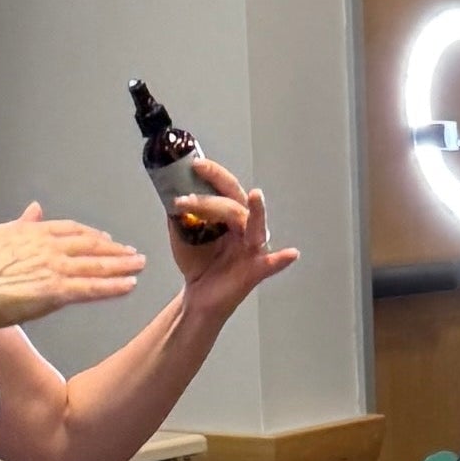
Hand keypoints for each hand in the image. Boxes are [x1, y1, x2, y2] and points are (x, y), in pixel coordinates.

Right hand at [0, 203, 146, 332]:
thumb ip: (16, 223)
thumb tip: (33, 208)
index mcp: (30, 232)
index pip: (70, 230)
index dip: (91, 235)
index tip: (106, 238)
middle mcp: (47, 246)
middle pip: (90, 245)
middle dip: (114, 249)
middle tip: (133, 253)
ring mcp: (54, 268)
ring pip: (97, 264)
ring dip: (122, 265)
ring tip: (140, 265)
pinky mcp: (56, 292)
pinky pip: (92, 288)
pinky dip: (114, 286)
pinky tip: (130, 286)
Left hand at [170, 158, 297, 312]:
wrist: (198, 297)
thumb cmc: (198, 264)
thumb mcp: (181, 234)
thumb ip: (178, 215)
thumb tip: (168, 189)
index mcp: (229, 216)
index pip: (224, 189)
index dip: (213, 174)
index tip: (195, 163)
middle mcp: (244, 227)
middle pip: (236, 201)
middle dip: (219, 185)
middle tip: (200, 172)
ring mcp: (252, 248)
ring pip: (254, 226)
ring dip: (255, 211)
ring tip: (256, 196)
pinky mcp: (255, 270)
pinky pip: (271, 264)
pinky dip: (281, 259)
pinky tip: (291, 253)